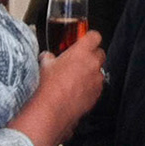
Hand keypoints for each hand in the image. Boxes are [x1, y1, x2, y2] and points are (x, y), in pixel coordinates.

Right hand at [14, 31, 105, 145]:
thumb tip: (47, 57)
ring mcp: (97, 79)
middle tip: (79, 60)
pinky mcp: (97, 93)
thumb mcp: (45, 66)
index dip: (89, 38)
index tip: (85, 40)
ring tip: (76, 78)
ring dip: (91, 72)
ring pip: (99, 70)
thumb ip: (49, 58)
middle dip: (91, 55)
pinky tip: (77, 90)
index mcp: (81, 52)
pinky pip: (97, 85)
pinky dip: (90, 86)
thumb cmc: (48, 86)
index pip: (94, 36)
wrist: (53, 109)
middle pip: (100, 53)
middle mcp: (93, 63)